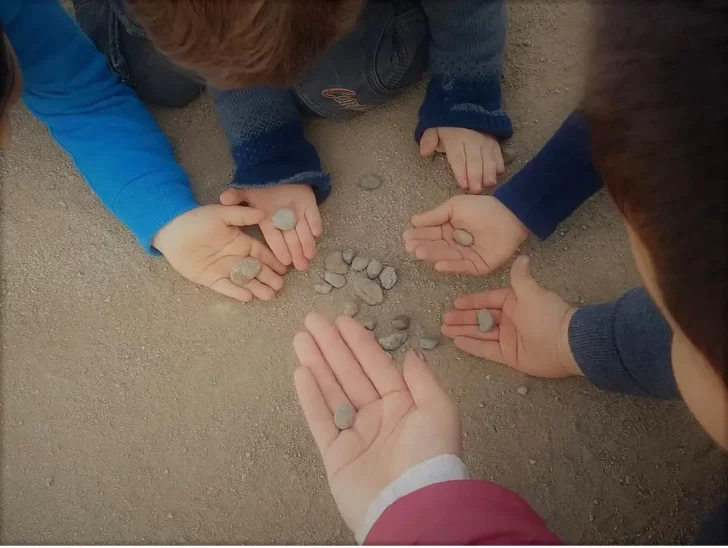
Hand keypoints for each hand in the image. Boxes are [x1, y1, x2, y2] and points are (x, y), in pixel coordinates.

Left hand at [152, 205, 285, 301]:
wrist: (171, 230)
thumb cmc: (197, 219)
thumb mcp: (221, 214)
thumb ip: (241, 216)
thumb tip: (263, 213)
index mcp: (240, 242)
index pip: (260, 253)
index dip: (272, 260)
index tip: (284, 268)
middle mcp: (235, 257)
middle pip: (256, 270)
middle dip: (269, 278)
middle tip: (279, 286)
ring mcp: (224, 269)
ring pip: (244, 281)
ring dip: (257, 288)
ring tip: (269, 295)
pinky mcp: (211, 279)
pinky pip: (226, 287)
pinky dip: (237, 292)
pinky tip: (248, 297)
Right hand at [220, 184, 321, 270]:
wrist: (278, 170)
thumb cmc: (262, 185)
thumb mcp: (246, 190)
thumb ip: (236, 196)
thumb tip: (223, 198)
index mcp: (268, 221)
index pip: (274, 238)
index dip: (279, 249)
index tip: (284, 262)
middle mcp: (284, 221)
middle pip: (291, 239)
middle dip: (296, 253)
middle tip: (301, 267)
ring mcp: (298, 213)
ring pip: (303, 231)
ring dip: (307, 243)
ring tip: (310, 257)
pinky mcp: (309, 205)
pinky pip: (313, 215)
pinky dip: (316, 223)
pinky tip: (318, 233)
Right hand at [294, 313, 460, 532]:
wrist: (413, 505)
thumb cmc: (430, 453)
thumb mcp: (439, 409)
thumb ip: (422, 379)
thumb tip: (409, 355)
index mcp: (404, 404)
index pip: (377, 365)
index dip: (358, 342)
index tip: (341, 320)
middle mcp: (379, 415)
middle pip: (350, 373)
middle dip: (331, 346)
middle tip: (312, 320)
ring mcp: (355, 434)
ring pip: (331, 390)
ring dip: (316, 363)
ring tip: (300, 338)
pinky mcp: (336, 453)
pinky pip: (320, 418)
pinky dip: (310, 395)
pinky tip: (301, 371)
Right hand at [403, 195, 528, 275]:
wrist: (509, 215)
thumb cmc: (481, 208)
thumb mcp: (454, 207)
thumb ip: (434, 216)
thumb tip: (413, 221)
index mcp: (448, 230)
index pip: (430, 234)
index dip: (418, 235)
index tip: (406, 237)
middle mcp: (454, 245)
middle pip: (436, 247)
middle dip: (422, 247)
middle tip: (410, 247)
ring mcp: (465, 257)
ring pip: (446, 257)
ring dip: (432, 256)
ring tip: (420, 253)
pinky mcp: (477, 266)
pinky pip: (462, 267)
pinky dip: (450, 266)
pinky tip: (438, 264)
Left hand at [420, 127, 504, 192]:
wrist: (465, 105)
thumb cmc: (447, 125)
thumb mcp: (433, 128)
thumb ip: (429, 140)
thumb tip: (424, 152)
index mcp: (454, 139)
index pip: (458, 158)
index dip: (461, 172)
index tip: (463, 185)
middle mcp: (471, 140)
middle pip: (474, 160)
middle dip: (476, 176)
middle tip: (477, 190)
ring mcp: (484, 140)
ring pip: (488, 157)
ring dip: (489, 171)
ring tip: (490, 184)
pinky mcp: (494, 140)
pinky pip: (497, 151)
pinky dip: (499, 162)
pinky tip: (500, 173)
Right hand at [442, 256, 581, 377]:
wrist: (566, 345)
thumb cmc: (546, 316)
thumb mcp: (531, 293)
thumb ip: (520, 277)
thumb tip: (522, 257)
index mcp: (515, 302)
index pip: (488, 300)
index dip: (472, 301)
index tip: (455, 302)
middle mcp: (510, 319)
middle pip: (481, 317)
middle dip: (463, 317)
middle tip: (445, 319)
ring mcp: (508, 338)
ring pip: (480, 332)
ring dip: (463, 330)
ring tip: (445, 329)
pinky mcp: (508, 355)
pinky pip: (486, 349)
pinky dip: (472, 345)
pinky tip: (457, 342)